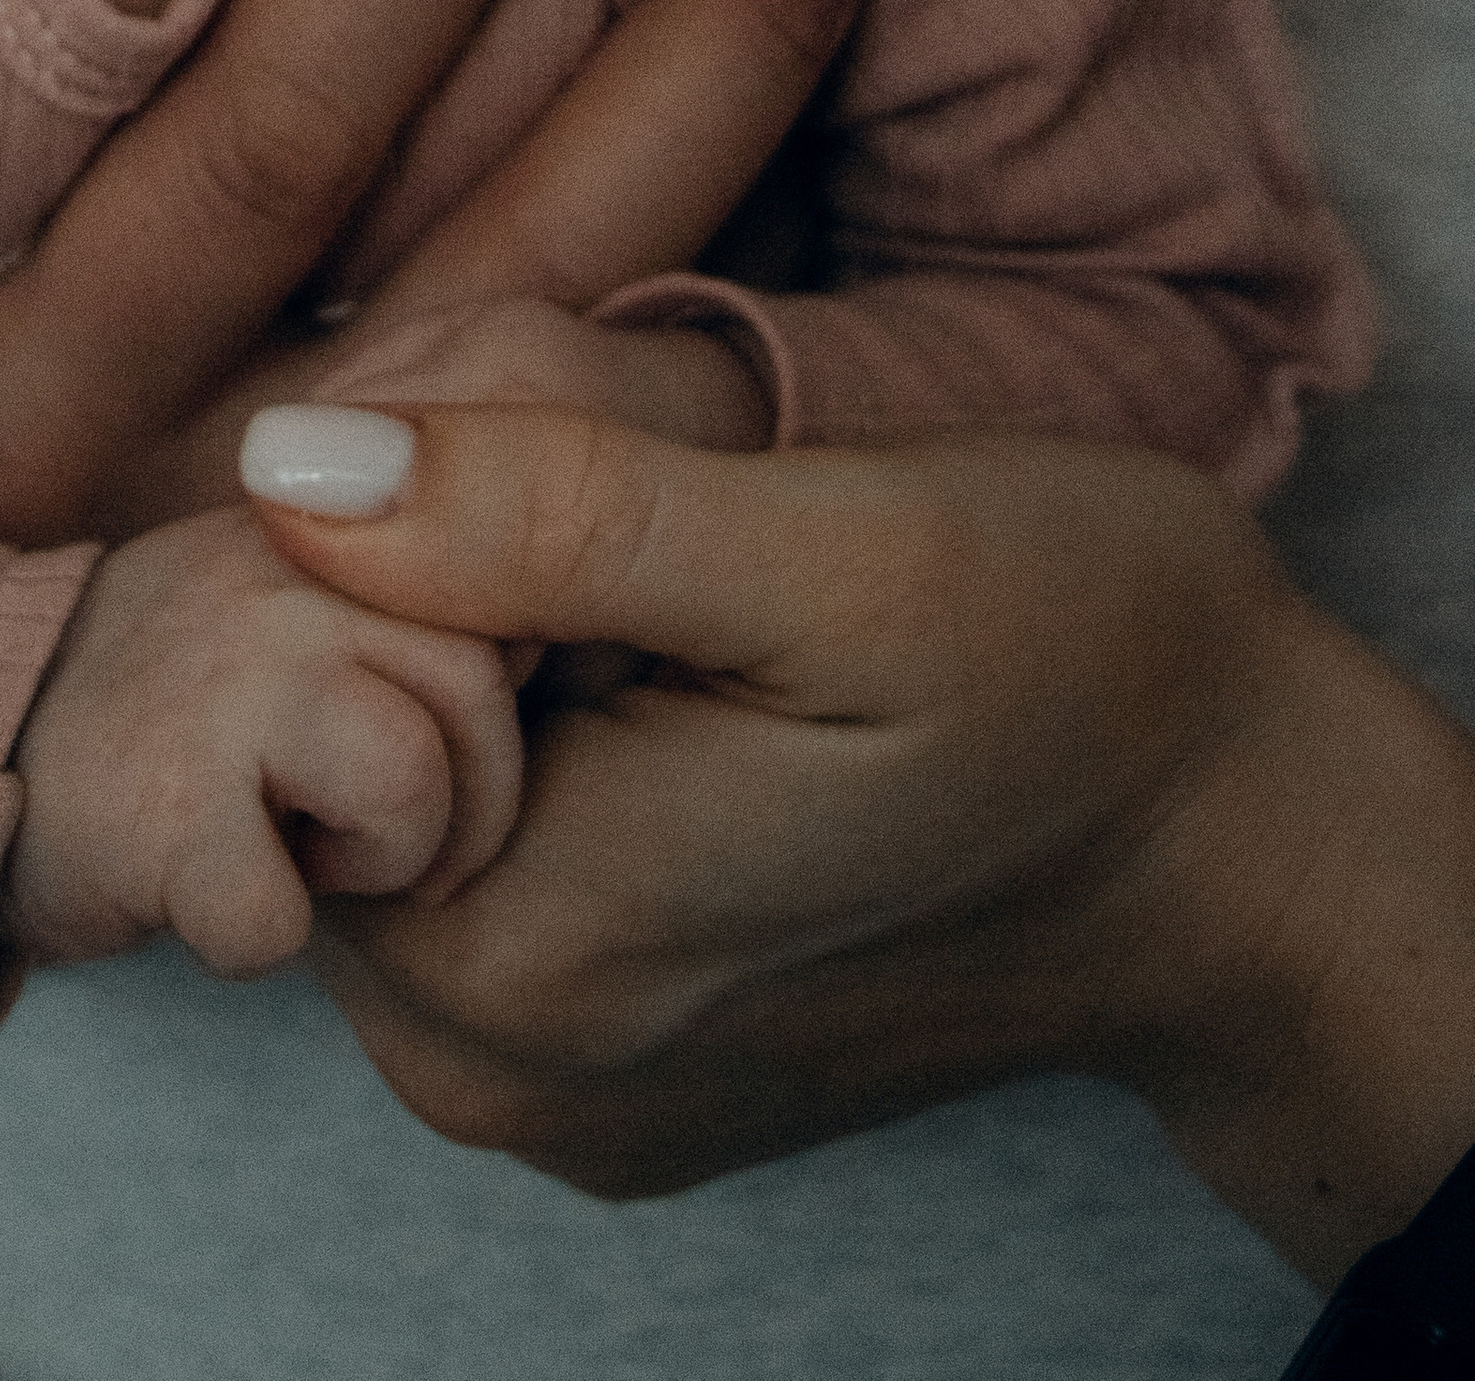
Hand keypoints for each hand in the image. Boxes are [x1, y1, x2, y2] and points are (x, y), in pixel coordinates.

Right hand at [0, 0, 904, 542]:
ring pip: (591, 353)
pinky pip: (622, 506)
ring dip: (727, 134)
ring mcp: (333, 604)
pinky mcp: (403, 681)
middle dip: (686, 36)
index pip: (262, 151)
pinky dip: (731, 358)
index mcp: (29, 419)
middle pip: (517, 255)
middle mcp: (221, 510)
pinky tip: (855, 184)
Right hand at [0, 505, 520, 983]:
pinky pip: (281, 916)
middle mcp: (285, 564)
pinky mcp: (156, 797)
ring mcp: (219, 672)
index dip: (509, 687)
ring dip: (383, 860)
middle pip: (484, 684)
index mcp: (342, 510)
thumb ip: (444, 581)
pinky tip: (212, 883)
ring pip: (411, 777)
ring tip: (312, 848)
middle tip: (379, 819)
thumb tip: (564, 634)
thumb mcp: (322, 588)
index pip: (520, 580)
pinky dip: (258, 935)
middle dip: (467, 797)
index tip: (445, 729)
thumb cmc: (195, 690)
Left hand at [242, 398, 1474, 1289]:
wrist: (1235, 835)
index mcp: (516, 958)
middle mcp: (486, 1066)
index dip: (379, 489)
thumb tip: (287, 466)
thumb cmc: (1074, 662)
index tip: (546, 426)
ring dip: (471, 619)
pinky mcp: (586, 1049)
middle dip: (419, 549)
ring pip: (378, 763)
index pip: (270, 672)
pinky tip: (662, 646)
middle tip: (620, 472)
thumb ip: (553, 515)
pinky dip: (520, 708)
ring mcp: (535, 1079)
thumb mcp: (837, 549)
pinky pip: (458, 833)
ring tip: (666, 560)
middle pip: (312, 725)